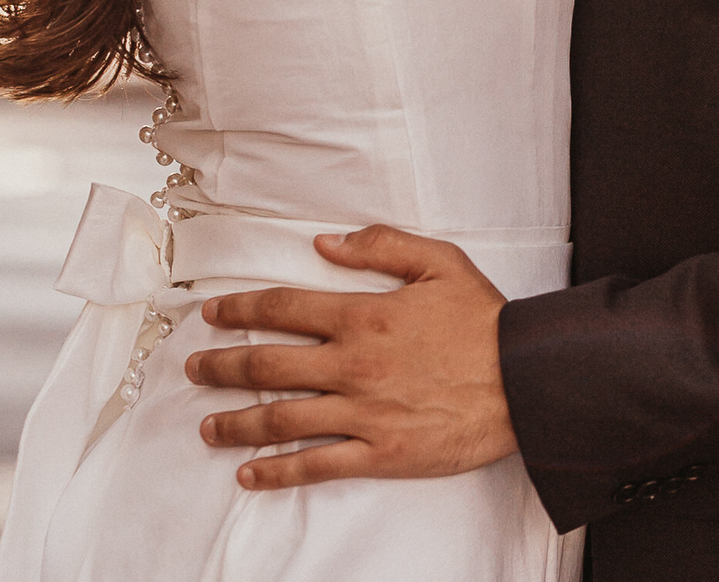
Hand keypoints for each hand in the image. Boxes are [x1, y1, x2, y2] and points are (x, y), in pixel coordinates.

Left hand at [185, 225, 515, 488]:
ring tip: (207, 427)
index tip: (212, 314)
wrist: (524, 380)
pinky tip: (251, 475)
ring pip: (281, 419)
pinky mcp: (378, 453)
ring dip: (235, 424)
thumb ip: (380, 246)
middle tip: (194, 369)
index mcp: (363, 315)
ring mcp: (362, 413)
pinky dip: (277, 472)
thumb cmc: (484, 320)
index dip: (241, 309)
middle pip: (268, 365)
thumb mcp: (438, 261)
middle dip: (222, 367)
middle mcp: (352, 365)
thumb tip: (325, 243)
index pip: (283, 308)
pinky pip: (316, 465)